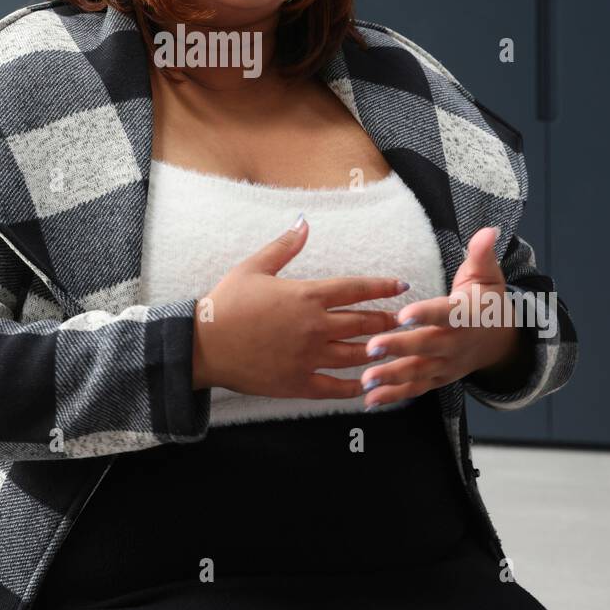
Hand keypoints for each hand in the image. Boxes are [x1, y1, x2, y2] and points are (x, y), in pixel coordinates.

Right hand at [192, 216, 405, 396]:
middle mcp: (314, 326)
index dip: (381, 286)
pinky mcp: (299, 382)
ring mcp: (309, 357)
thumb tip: (303, 221)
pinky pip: (336, 387)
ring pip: (356, 354)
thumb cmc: (226, 303)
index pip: (355, 289)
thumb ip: (284, 246)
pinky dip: (357, 386)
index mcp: (306, 296)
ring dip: (379, 350)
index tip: (401, 285)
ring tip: (395, 349)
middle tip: (405, 320)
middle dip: (387, 320)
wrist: (204, 344)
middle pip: (363, 323)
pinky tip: (369, 385)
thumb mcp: (254, 267)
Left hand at [359, 226, 521, 407]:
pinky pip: (414, 389)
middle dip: (398, 348)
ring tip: (365, 381)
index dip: (426, 315)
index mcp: (465, 315)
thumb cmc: (486, 301)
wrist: (500, 340)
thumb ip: (482, 254)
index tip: (404, 315)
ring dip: (391, 378)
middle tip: (370, 349)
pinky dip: (393, 396)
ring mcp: (446, 364)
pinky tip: (368, 401)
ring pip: (418, 372)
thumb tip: (488, 230)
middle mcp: (455, 343)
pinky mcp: (437, 378)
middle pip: (425, 346)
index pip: (444, 314)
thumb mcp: (487, 275)